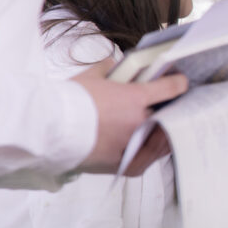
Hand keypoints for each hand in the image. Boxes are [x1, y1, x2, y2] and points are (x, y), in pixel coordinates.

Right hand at [72, 59, 188, 173]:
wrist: (46, 129)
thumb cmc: (65, 101)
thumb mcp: (89, 77)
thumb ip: (107, 70)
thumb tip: (113, 65)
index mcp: (135, 98)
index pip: (170, 89)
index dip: (178, 84)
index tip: (182, 83)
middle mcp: (138, 122)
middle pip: (168, 115)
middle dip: (172, 109)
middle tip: (174, 105)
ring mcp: (132, 144)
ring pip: (160, 139)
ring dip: (165, 131)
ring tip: (166, 126)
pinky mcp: (122, 163)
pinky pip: (145, 158)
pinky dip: (150, 151)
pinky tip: (153, 146)